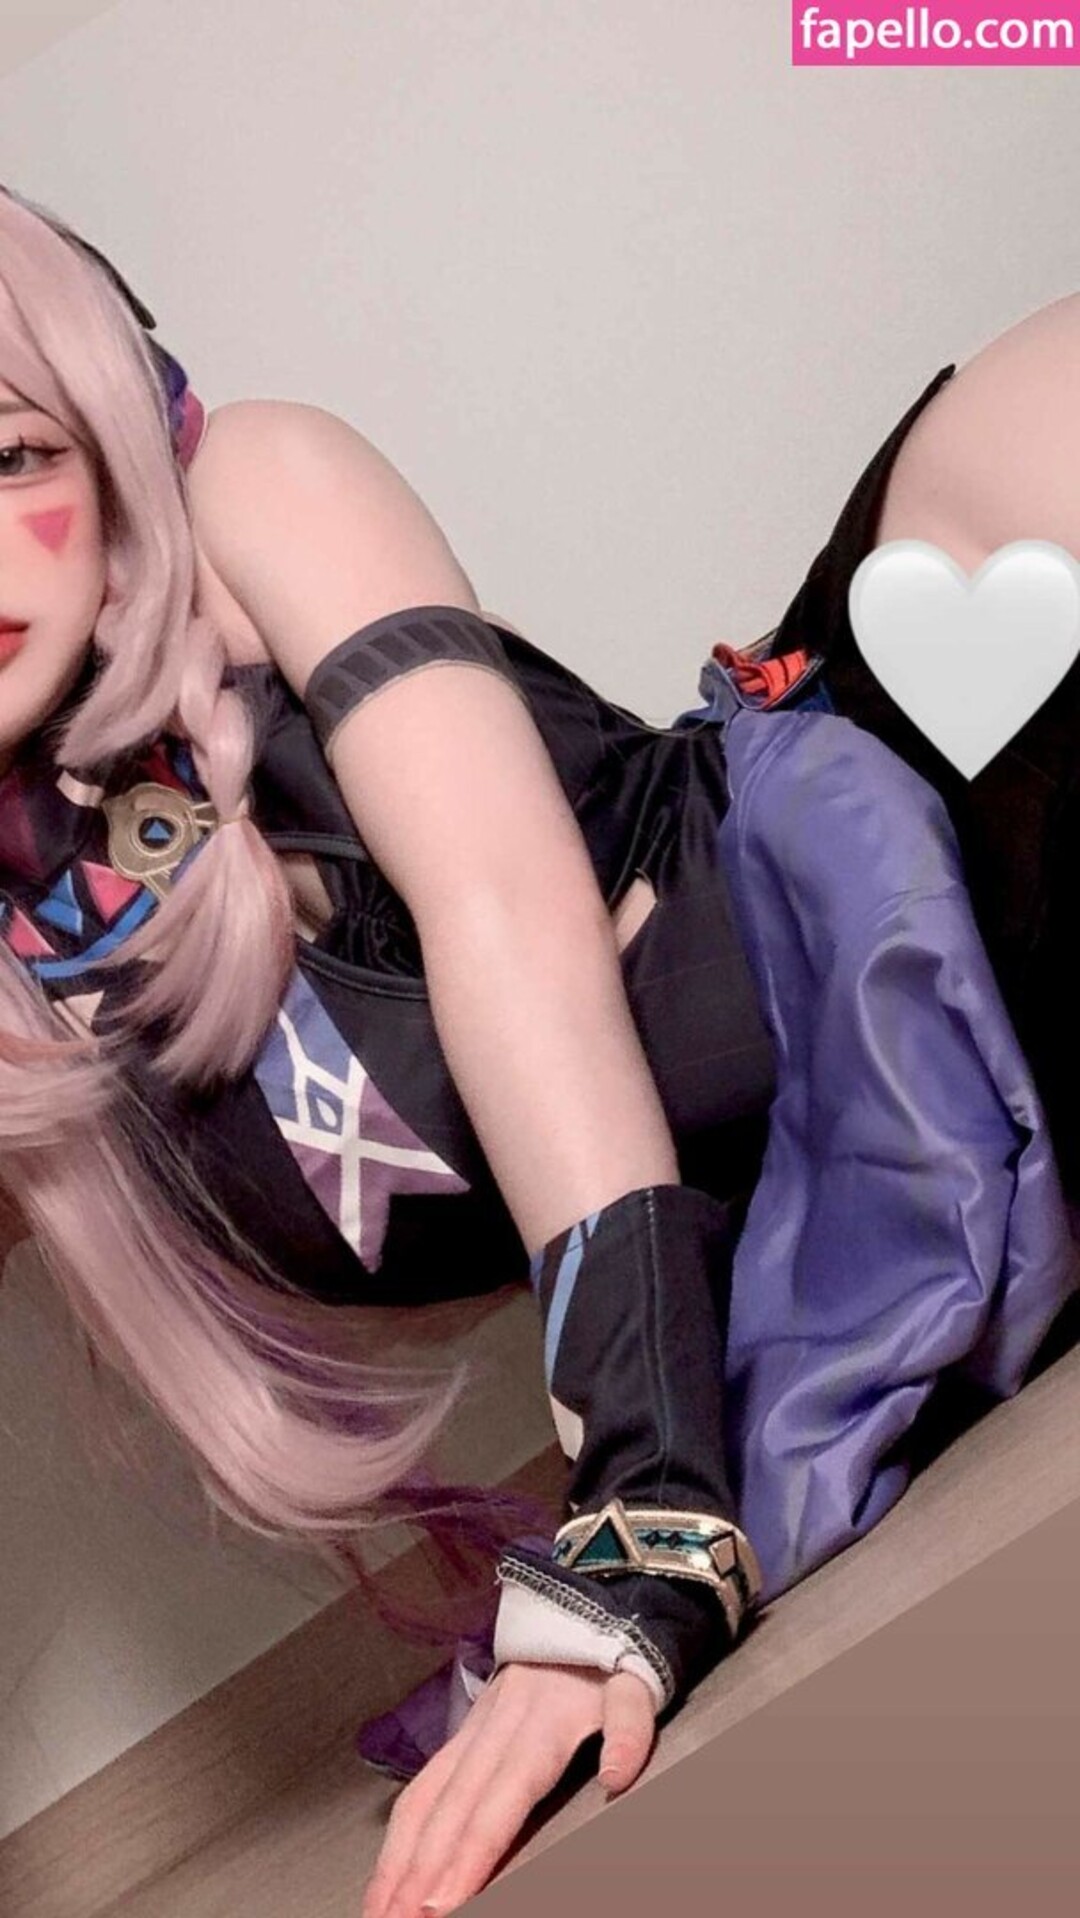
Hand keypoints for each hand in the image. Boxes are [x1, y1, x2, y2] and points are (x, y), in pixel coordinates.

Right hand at [360, 1659, 655, 1917]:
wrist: (580, 1605)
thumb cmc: (608, 1657)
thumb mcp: (636, 1682)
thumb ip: (631, 1727)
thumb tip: (617, 1778)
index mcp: (537, 1727)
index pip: (497, 1805)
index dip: (468, 1856)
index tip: (442, 1904)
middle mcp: (493, 1732)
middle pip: (449, 1813)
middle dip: (418, 1875)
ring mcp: (471, 1733)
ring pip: (424, 1802)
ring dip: (396, 1861)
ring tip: (378, 1913)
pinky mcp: (461, 1736)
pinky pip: (421, 1788)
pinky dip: (398, 1836)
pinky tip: (384, 1874)